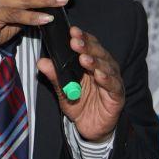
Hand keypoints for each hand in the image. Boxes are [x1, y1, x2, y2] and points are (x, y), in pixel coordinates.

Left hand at [37, 26, 123, 142]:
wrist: (90, 127)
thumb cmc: (79, 103)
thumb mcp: (63, 89)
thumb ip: (54, 75)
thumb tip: (41, 62)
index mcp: (92, 62)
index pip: (89, 45)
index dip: (82, 37)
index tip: (72, 31)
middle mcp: (104, 67)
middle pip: (98, 53)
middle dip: (86, 46)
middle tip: (75, 42)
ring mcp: (112, 80)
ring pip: (106, 67)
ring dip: (95, 62)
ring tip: (84, 59)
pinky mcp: (117, 95)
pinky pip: (113, 85)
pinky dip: (106, 79)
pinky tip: (99, 75)